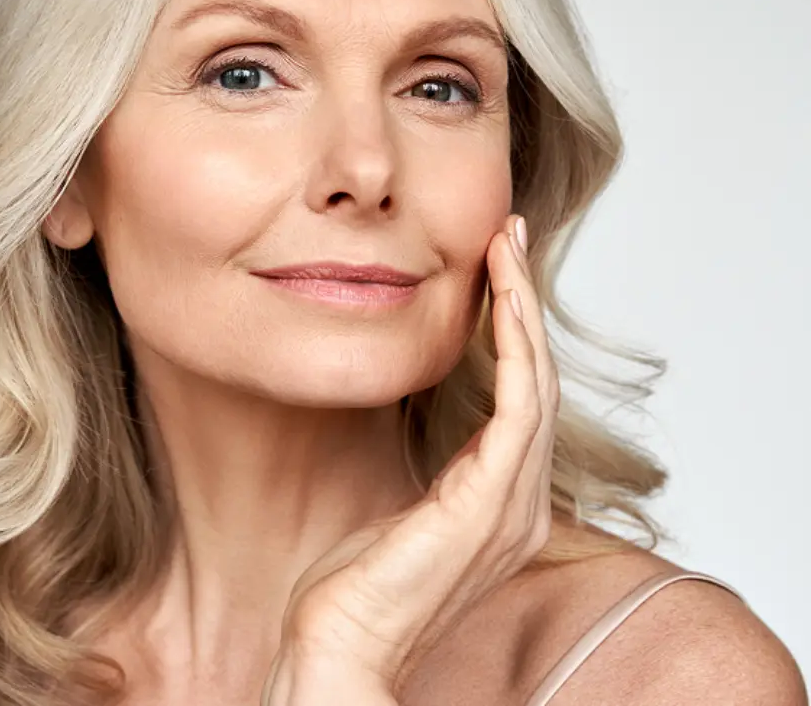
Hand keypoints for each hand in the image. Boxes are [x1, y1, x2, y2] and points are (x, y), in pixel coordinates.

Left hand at [262, 214, 559, 700]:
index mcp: (502, 495)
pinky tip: (505, 302)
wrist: (340, 643)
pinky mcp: (492, 504)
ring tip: (508, 248)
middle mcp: (522, 497)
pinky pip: (519, 408)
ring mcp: (513, 504)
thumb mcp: (402, 498)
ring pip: (535, 381)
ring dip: (523, 309)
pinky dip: (516, 349)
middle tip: (511, 235)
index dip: (514, 326)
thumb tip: (419, 408)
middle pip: (537, 375)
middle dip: (524, 300)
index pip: (521, 392)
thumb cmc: (359, 580)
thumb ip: (431, 458)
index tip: (497, 267)